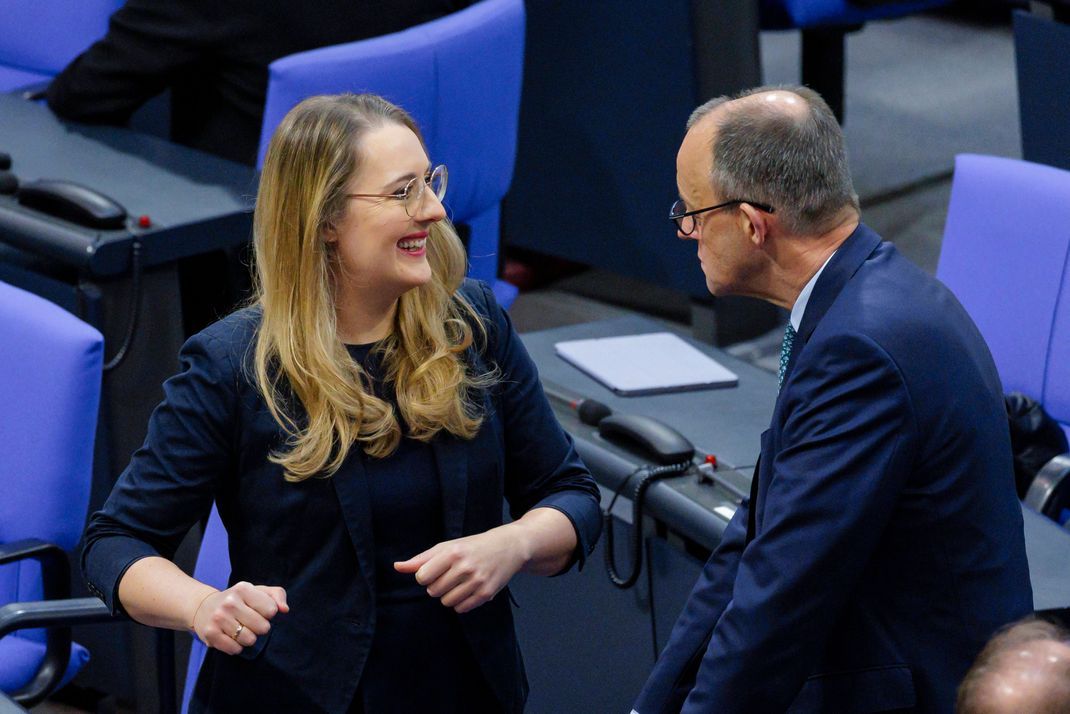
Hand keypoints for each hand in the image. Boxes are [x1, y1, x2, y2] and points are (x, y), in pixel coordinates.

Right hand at [190, 581, 288, 654]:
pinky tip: (232, 638)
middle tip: (251, 623)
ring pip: (249, 640)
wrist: (204, 607)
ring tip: (241, 630)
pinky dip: (237, 647)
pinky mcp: (210, 633)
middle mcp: (230, 602)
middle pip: (262, 627)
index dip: (268, 614)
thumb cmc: (239, 600)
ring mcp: (218, 618)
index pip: (271, 610)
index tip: (260, 611)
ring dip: (248, 639)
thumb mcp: (258, 591)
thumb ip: (277, 595)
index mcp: (243, 589)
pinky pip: (235, 649)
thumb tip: (285, 610)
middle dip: (260, 628)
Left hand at [394, 526, 528, 613]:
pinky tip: (468, 590)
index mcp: (453, 552)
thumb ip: (421, 559)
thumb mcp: (447, 546)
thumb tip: (397, 567)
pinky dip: (460, 602)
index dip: (425, 576)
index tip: (435, 570)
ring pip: (446, 602)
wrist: (508, 547)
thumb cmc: (473, 546)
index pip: (422, 577)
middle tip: (450, 575)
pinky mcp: (486, 593)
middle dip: (437, 585)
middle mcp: (465, 567)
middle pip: (433, 591)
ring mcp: (477, 581)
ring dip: (448, 595)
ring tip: (459, 582)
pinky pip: (461, 608)